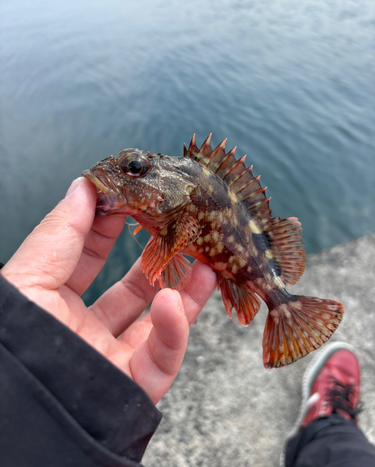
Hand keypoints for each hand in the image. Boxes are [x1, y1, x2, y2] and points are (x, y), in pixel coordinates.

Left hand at [2, 177, 215, 403]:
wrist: (19, 415)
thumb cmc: (13, 345)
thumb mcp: (28, 279)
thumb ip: (59, 234)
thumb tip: (83, 187)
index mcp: (54, 303)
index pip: (90, 258)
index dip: (110, 227)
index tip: (132, 198)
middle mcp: (85, 330)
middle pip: (132, 289)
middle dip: (158, 257)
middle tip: (178, 227)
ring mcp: (112, 358)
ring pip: (161, 321)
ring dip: (186, 290)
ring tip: (204, 259)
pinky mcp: (134, 387)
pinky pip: (165, 358)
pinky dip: (176, 329)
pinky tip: (174, 302)